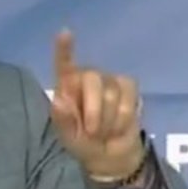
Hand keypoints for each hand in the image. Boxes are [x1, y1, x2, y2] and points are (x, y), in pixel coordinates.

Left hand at [49, 29, 145, 180]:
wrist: (109, 154)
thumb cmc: (82, 141)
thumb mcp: (67, 136)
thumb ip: (62, 119)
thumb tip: (59, 101)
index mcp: (66, 85)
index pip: (64, 64)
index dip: (65, 49)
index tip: (65, 33)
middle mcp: (87, 77)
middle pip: (92, 78)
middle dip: (92, 110)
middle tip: (91, 132)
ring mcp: (109, 80)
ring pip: (111, 93)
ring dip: (108, 120)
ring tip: (103, 131)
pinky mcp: (128, 86)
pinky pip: (128, 98)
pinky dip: (123, 117)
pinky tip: (118, 125)